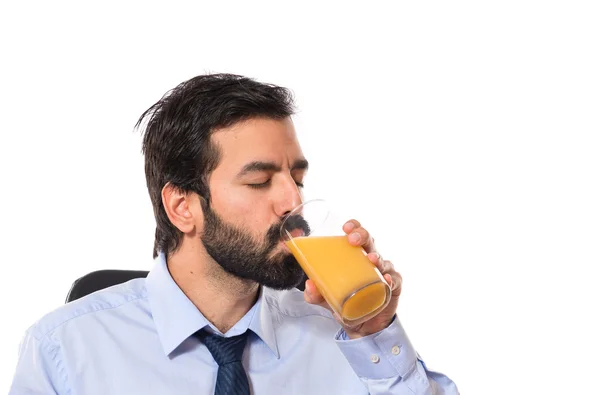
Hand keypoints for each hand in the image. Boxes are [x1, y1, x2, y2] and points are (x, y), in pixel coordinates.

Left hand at [303, 219, 401, 338]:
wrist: (364, 325)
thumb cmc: (347, 304)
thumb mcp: (327, 299)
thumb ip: (316, 294)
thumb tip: (309, 285)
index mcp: (354, 257)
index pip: (356, 235)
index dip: (354, 227)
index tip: (346, 227)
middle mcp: (370, 260)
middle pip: (369, 242)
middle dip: (363, 236)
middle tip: (353, 240)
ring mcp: (383, 272)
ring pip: (382, 260)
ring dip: (377, 258)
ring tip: (371, 260)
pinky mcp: (393, 286)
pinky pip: (394, 280)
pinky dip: (391, 279)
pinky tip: (387, 280)